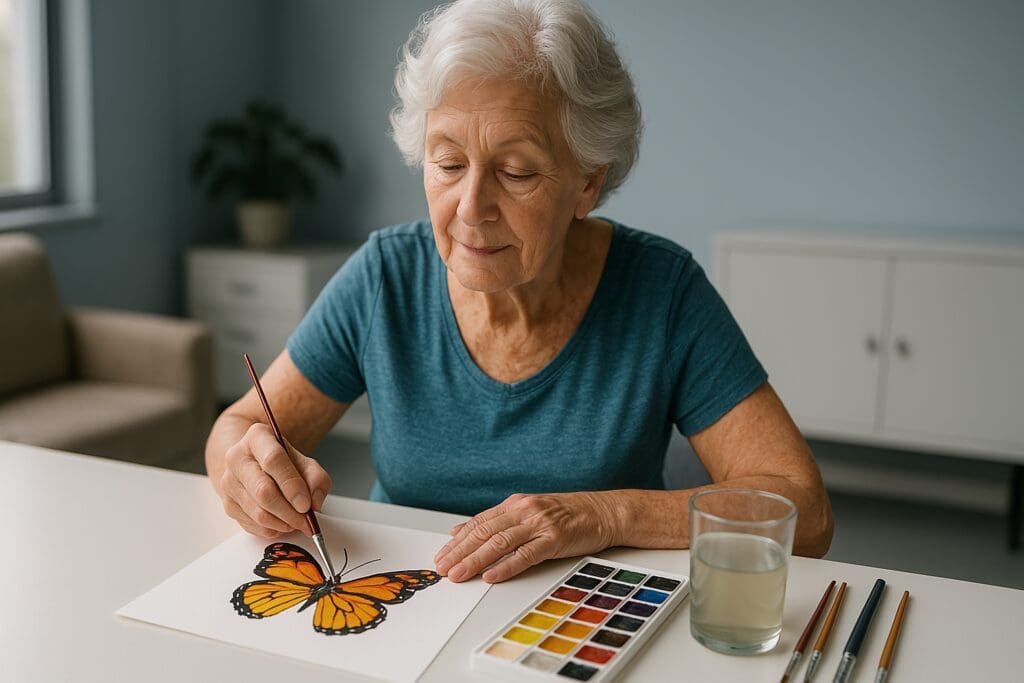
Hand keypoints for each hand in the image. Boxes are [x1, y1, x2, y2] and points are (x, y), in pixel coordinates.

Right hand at [218, 423, 331, 537]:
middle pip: (263, 491)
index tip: (306, 504)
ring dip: (283, 523)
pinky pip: (253, 525)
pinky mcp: (228, 504)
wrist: (256, 465)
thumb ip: (316, 479)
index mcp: (257, 438)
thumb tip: (314, 503)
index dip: (291, 485)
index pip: (273, 460)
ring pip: (258, 513)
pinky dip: (273, 529)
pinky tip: (283, 522)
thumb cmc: (283, 463)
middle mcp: (237, 458)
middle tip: (306, 520)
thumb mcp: (305, 463)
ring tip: (298, 522)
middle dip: (289, 511)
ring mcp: (229, 483)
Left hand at [433, 492, 620, 582]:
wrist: (604, 512)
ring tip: (459, 574)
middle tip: (442, 569)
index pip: (479, 523)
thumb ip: (497, 521)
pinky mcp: (555, 539)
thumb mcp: (528, 512)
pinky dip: (506, 566)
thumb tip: (461, 531)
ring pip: (500, 543)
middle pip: (484, 533)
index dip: (457, 541)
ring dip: (475, 560)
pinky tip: (491, 576)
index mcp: (515, 504)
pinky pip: (526, 554)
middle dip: (460, 552)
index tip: (441, 556)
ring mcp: (540, 524)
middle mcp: (524, 510)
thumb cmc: (567, 515)